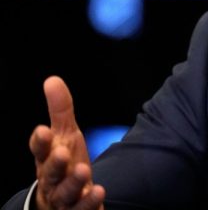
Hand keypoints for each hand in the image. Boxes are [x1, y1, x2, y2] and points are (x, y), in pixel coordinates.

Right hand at [29, 76, 104, 209]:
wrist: (66, 200)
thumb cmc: (64, 163)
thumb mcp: (65, 135)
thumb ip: (60, 111)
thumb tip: (52, 79)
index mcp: (47, 158)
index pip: (39, 150)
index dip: (40, 141)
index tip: (43, 130)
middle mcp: (52, 179)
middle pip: (49, 173)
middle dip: (54, 163)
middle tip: (62, 152)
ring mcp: (65, 197)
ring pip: (65, 193)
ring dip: (73, 182)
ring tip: (83, 170)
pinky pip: (82, 209)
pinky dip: (89, 202)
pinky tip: (100, 191)